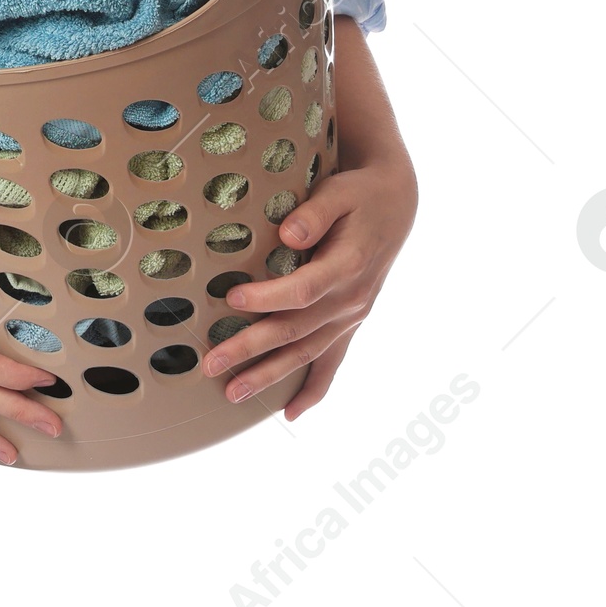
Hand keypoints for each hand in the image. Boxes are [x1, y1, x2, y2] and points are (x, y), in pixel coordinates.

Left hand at [200, 155, 417, 420]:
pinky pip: (332, 363)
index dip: (267, 296)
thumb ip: (314, 213)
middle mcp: (351, 300)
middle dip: (251, 350)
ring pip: (306, 354)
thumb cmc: (358, 194)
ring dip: (270, 376)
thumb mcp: (339, 192)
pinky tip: (291, 414)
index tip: (231, 297)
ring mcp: (351, 317)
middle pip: (295, 330)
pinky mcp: (348, 323)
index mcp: (348, 266)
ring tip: (232, 393)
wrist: (393, 205)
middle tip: (211, 363)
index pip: (302, 290)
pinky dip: (313, 390)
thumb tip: (288, 233)